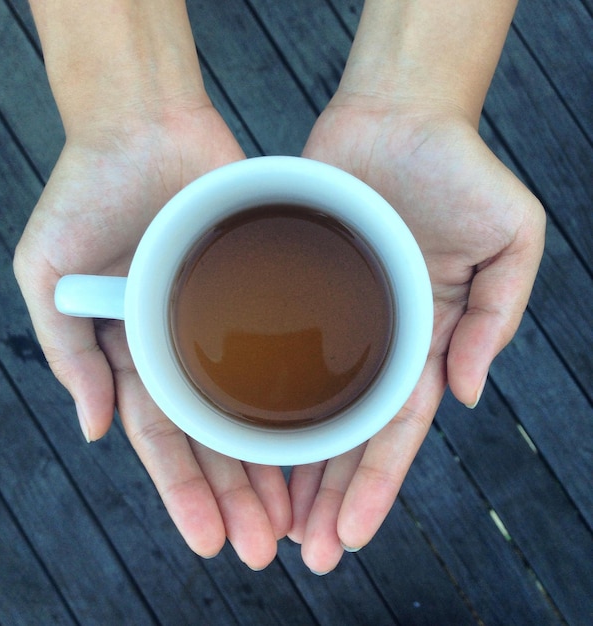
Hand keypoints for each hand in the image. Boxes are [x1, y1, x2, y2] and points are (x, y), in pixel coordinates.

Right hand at [14, 106, 290, 568]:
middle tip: (265, 548)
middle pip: (215, 437)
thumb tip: (93, 429)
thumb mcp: (49, 275)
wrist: (143, 124)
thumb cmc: (87, 193)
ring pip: (255, 406)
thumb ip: (69, 351)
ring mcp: (224, 320)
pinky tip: (321, 439)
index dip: (184, 492)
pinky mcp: (263, 287)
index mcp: (135, 352)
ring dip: (272, 463)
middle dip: (236, 496)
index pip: (163, 439)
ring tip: (296, 518)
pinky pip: (286, 348)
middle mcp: (184, 346)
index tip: (211, 541)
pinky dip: (301, 395)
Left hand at [288, 97, 545, 572]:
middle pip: (348, 433)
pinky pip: (275, 346)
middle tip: (306, 553)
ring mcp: (335, 314)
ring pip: (307, 403)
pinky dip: (262, 392)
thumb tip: (465, 393)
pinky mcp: (294, 283)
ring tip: (272, 520)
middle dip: (330, 494)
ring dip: (293, 463)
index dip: (375, 483)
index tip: (352, 533)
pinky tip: (243, 436)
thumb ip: (496, 317)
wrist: (397, 117)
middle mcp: (375, 336)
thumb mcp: (510, 238)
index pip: (396, 428)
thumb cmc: (459, 170)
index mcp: (423, 335)